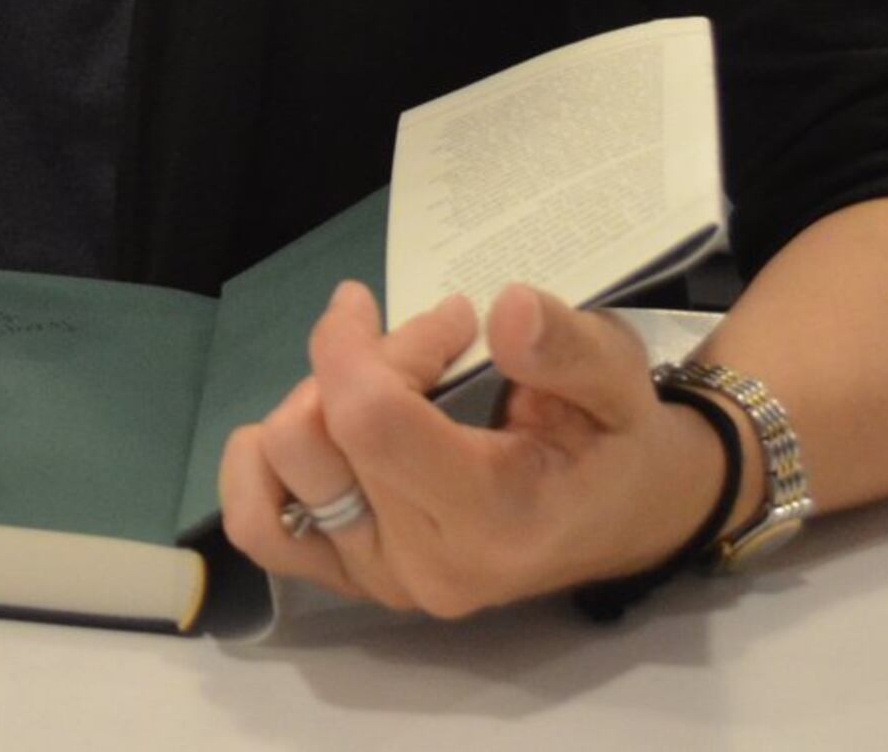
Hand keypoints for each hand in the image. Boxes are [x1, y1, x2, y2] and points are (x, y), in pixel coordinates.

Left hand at [217, 283, 741, 619]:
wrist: (626, 516)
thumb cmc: (615, 442)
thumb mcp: (618, 379)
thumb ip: (567, 346)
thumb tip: (505, 308)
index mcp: (495, 516)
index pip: (370, 419)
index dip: (363, 344)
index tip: (412, 309)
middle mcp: (425, 564)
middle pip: (321, 434)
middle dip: (357, 363)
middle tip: (425, 342)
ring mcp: (382, 580)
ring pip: (279, 476)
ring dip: (311, 406)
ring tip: (375, 384)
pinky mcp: (354, 579)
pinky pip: (262, 529)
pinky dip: (260, 470)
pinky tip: (305, 423)